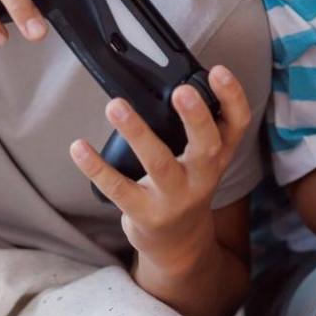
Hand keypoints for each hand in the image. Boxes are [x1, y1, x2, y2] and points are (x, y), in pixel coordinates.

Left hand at [69, 66, 252, 275]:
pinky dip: (96, 168)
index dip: (232, 97)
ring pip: (159, 164)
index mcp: (219, 156)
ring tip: (115, 106)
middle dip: (195, 118)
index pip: (237, 124)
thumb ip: (196, 126)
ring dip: (137, 132)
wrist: (179, 244)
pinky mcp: (145, 213)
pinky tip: (79, 148)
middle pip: (206, 146)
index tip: (218, 70)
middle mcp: (202, 177)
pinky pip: (119, 189)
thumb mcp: (203, 159)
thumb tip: (167, 75)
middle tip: (181, 90)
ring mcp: (174, 198)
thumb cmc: (186, 187)